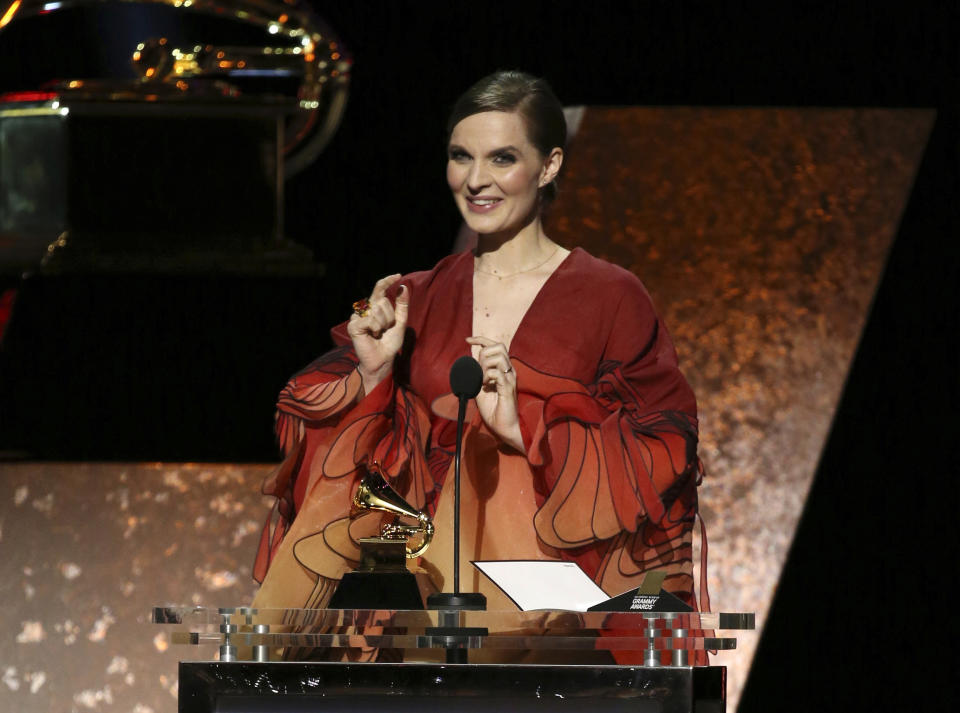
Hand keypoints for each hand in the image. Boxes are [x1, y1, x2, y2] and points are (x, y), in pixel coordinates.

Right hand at [348, 274, 408, 394]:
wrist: (383, 359)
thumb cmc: (390, 343)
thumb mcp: (400, 322)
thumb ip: (402, 305)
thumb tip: (403, 287)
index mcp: (376, 307)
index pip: (380, 289)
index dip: (387, 281)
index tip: (398, 275)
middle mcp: (365, 310)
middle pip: (383, 302)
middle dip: (390, 317)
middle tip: (385, 330)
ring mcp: (358, 317)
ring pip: (377, 310)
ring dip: (383, 324)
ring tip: (379, 334)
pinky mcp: (353, 325)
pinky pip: (370, 320)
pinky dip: (376, 329)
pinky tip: (372, 336)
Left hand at [465, 336, 524, 452]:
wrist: (502, 426)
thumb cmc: (492, 408)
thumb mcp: (479, 387)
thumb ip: (476, 373)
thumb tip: (469, 360)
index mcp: (503, 369)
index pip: (495, 346)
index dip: (481, 339)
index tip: (467, 340)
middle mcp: (509, 370)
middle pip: (499, 347)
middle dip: (484, 353)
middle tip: (478, 370)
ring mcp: (510, 378)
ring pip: (498, 357)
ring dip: (484, 366)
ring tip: (481, 380)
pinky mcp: (509, 387)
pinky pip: (496, 372)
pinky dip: (486, 376)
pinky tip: (484, 386)